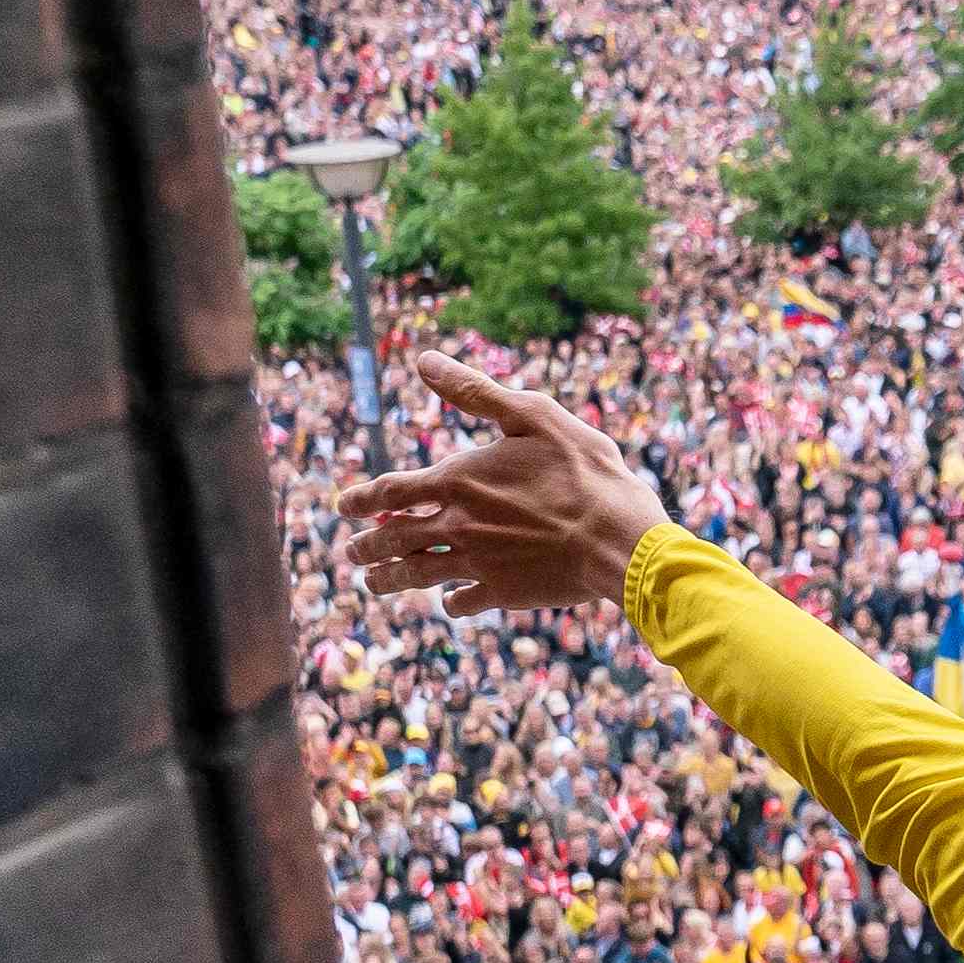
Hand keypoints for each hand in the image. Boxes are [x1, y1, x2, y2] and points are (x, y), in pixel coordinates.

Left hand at [332, 354, 669, 615]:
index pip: (390, 491)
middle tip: (352, 551)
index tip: (344, 506)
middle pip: (394, 539)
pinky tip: (450, 601)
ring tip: (373, 583)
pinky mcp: (504, 592)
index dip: (362, 499)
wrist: (619, 538)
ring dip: (390, 579)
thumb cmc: (583, 471)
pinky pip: (463, 601)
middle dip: (367, 546)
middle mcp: (458, 524)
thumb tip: (424, 360)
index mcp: (458, 480)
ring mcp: (478, 562)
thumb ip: (475, 391)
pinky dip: (451, 602)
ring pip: (418, 574)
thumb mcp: (532, 415)